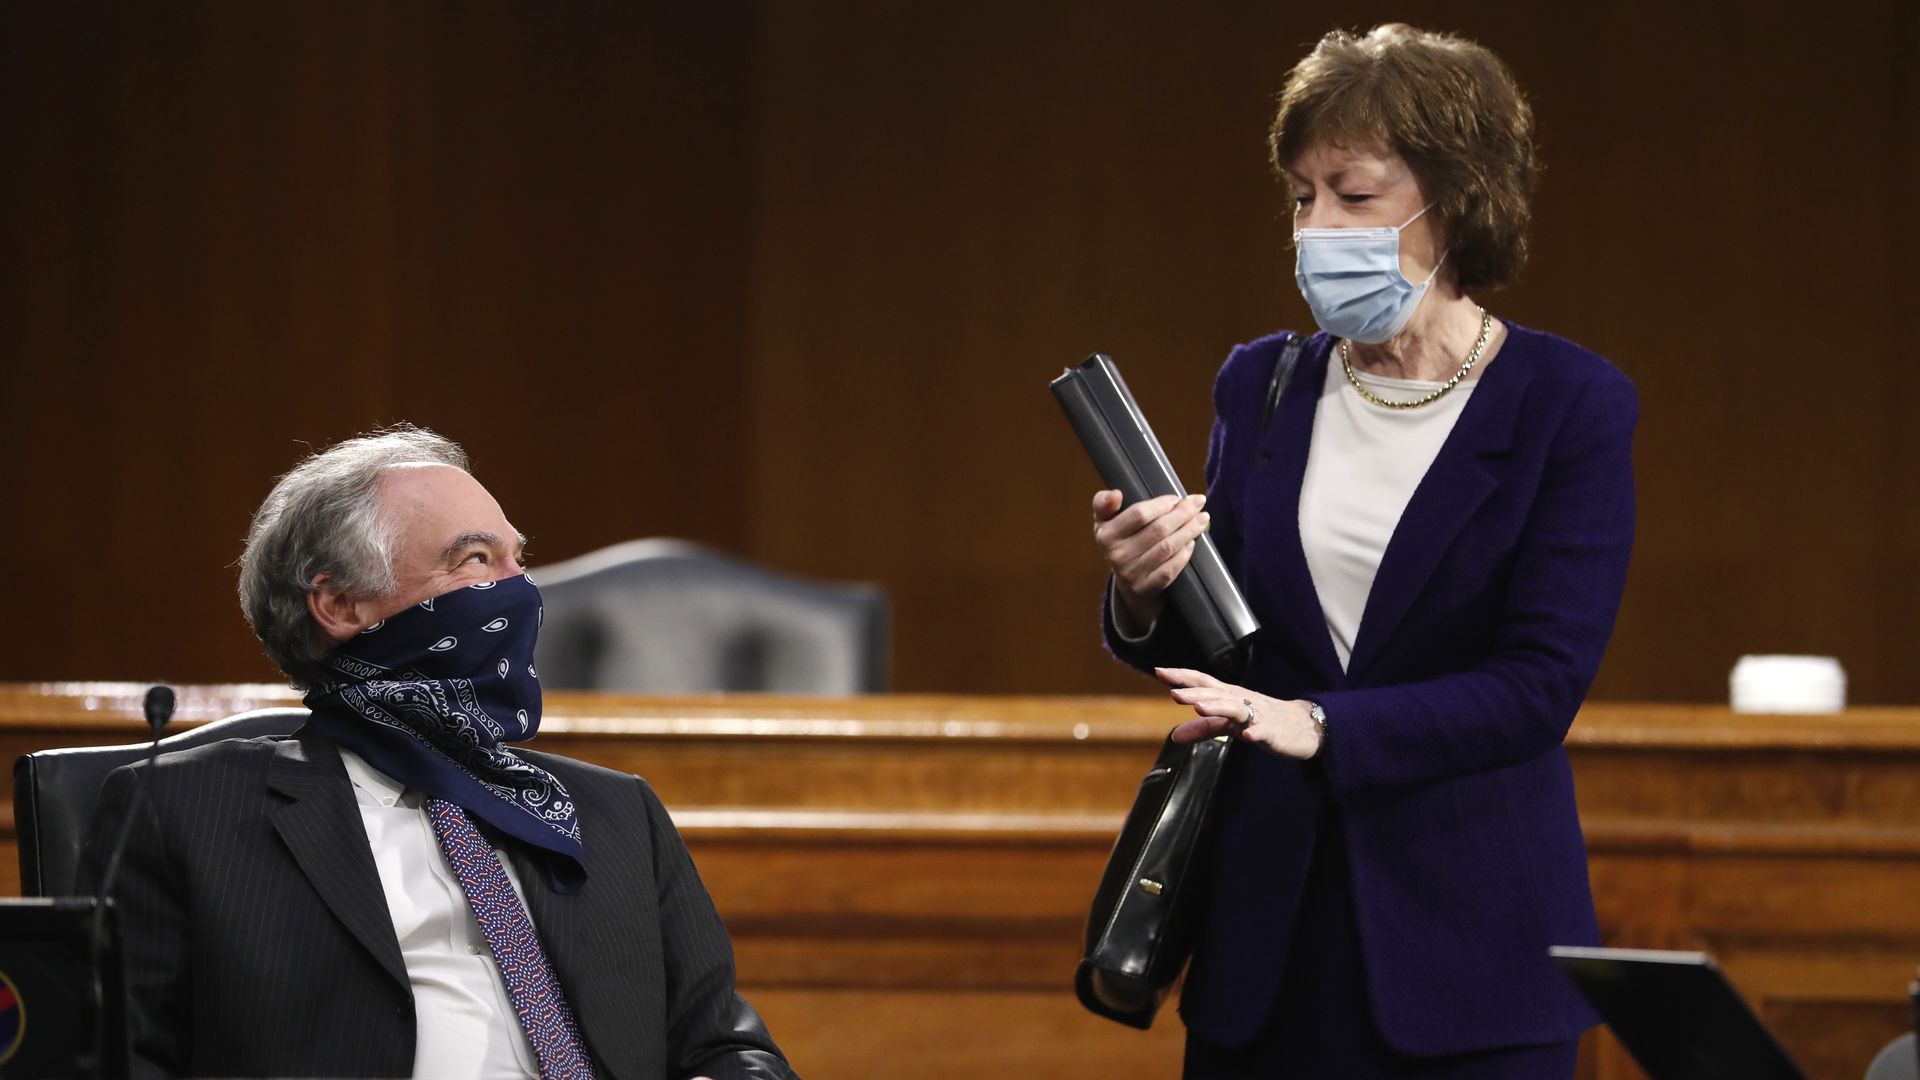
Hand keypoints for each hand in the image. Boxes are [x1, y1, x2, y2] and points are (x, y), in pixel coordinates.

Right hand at [1092, 490, 1208, 630]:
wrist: (1124, 584)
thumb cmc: (1120, 543)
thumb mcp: (1105, 521)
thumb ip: (1105, 503)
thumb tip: (1115, 495)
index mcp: (1106, 534)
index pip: (1138, 514)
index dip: (1162, 504)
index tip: (1177, 498)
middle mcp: (1116, 554)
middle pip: (1158, 530)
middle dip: (1183, 513)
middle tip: (1198, 502)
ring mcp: (1131, 573)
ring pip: (1167, 548)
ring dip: (1189, 531)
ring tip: (1202, 519)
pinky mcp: (1145, 588)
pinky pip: (1169, 569)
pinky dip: (1183, 555)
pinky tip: (1191, 544)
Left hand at [1156, 667, 1321, 759]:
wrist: (1303, 727)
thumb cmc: (1262, 720)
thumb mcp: (1229, 725)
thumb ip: (1203, 728)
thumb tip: (1174, 735)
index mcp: (1229, 697)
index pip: (1203, 682)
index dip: (1182, 676)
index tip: (1159, 671)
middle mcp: (1242, 701)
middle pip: (1216, 694)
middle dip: (1195, 693)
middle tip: (1173, 693)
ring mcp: (1258, 716)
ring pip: (1236, 709)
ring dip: (1218, 707)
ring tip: (1200, 708)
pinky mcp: (1273, 733)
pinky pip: (1264, 732)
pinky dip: (1255, 733)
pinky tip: (1247, 737)